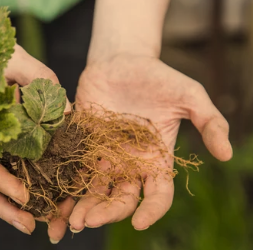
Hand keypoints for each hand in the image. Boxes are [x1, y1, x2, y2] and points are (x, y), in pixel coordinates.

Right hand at [0, 46, 71, 240]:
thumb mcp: (19, 61)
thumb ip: (41, 79)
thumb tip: (70, 113)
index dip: (0, 180)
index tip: (25, 195)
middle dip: (2, 205)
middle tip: (29, 224)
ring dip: (1, 207)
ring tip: (28, 224)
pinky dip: (3, 194)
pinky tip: (25, 204)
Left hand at [69, 53, 232, 231]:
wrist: (120, 60)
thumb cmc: (157, 77)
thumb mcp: (189, 95)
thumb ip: (209, 121)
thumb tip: (227, 154)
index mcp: (155, 157)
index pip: (158, 193)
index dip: (152, 211)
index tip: (140, 223)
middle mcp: (129, 162)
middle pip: (121, 197)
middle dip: (108, 212)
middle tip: (90, 222)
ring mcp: (104, 154)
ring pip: (95, 189)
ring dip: (84, 207)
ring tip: (72, 221)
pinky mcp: (81, 143)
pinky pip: (73, 168)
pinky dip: (66, 185)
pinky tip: (56, 201)